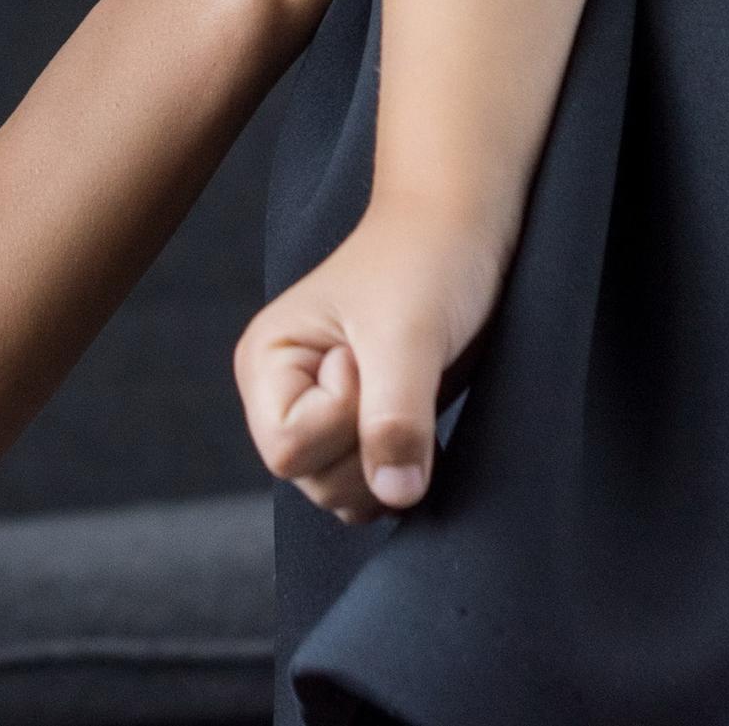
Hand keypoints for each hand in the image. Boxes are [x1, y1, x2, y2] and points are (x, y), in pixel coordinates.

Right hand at [237, 204, 505, 522]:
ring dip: (392, 462)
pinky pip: (374, 493)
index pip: (288, 450)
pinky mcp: (361, 431)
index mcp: (265, 362)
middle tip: (396, 372)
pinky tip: (421, 420)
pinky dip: (405, 473)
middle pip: (314, 483)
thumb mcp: (408, 335)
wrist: (463, 231)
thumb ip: (394, 417)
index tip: (365, 356)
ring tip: (409, 390)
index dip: (342, 417)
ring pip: (344, 497)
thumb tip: (394, 494)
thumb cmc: (425, 262)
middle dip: (370, 445)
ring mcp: (321, 417)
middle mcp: (282, 396)